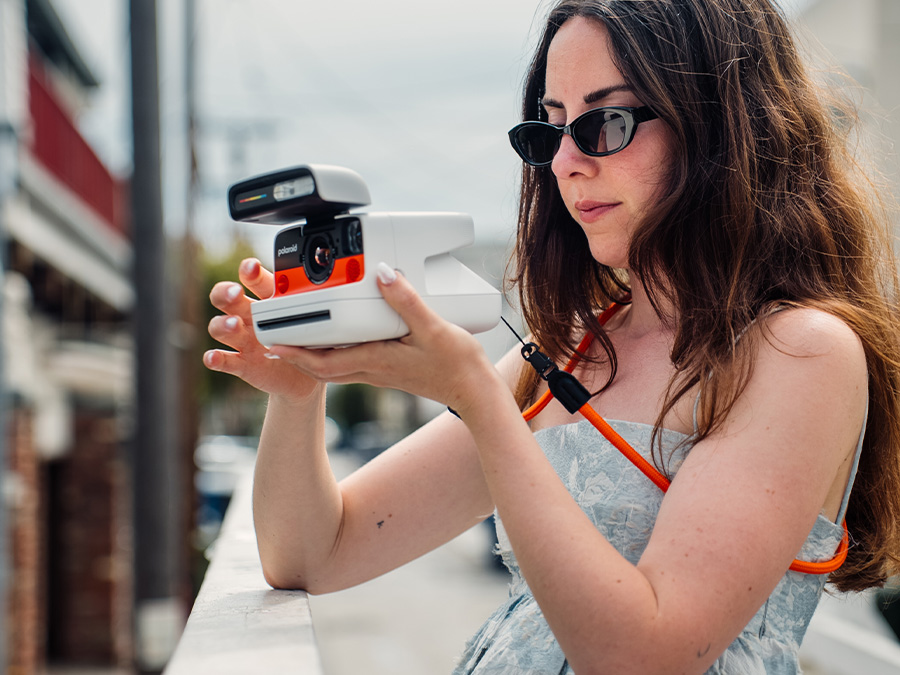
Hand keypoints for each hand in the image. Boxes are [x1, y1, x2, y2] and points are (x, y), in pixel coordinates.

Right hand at [204, 258, 322, 402]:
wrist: (305, 377)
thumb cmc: (304, 340)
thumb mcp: (312, 321)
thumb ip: (315, 308)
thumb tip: (335, 289)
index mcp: (266, 300)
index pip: (253, 279)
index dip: (249, 271)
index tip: (251, 267)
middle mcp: (249, 317)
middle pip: (226, 297)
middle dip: (226, 292)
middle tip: (236, 293)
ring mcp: (243, 340)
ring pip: (219, 327)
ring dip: (222, 324)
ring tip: (233, 325)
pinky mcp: (241, 364)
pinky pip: (223, 360)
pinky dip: (215, 358)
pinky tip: (214, 357)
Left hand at [265, 263, 500, 414]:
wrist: (473, 391)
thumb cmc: (456, 364)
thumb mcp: (433, 327)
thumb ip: (405, 300)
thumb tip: (381, 274)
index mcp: (376, 360)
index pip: (323, 362)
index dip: (295, 353)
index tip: (274, 342)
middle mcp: (373, 370)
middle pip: (321, 368)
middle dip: (295, 356)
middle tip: (274, 340)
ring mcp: (380, 373)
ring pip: (335, 368)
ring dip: (313, 357)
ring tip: (296, 340)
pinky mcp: (389, 371)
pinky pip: (352, 366)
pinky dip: (336, 356)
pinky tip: (337, 342)